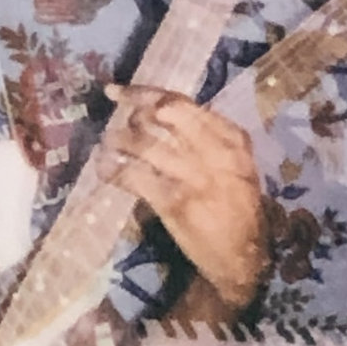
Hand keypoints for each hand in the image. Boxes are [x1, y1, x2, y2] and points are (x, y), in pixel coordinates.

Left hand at [94, 84, 267, 309]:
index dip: (148, 93)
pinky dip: (113, 170)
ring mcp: (192, 176)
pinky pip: (134, 177)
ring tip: (107, 141)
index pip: (183, 103)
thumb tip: (160, 110)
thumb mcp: (235, 164)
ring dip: (118, 139)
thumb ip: (207, 137)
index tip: (123, 90)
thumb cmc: (236, 206)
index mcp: (231, 139)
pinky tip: (103, 168)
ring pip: (144, 143)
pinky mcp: (173, 201)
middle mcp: (214, 151)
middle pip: (164, 113)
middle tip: (112, 103)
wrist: (243, 255)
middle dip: (133, 103)